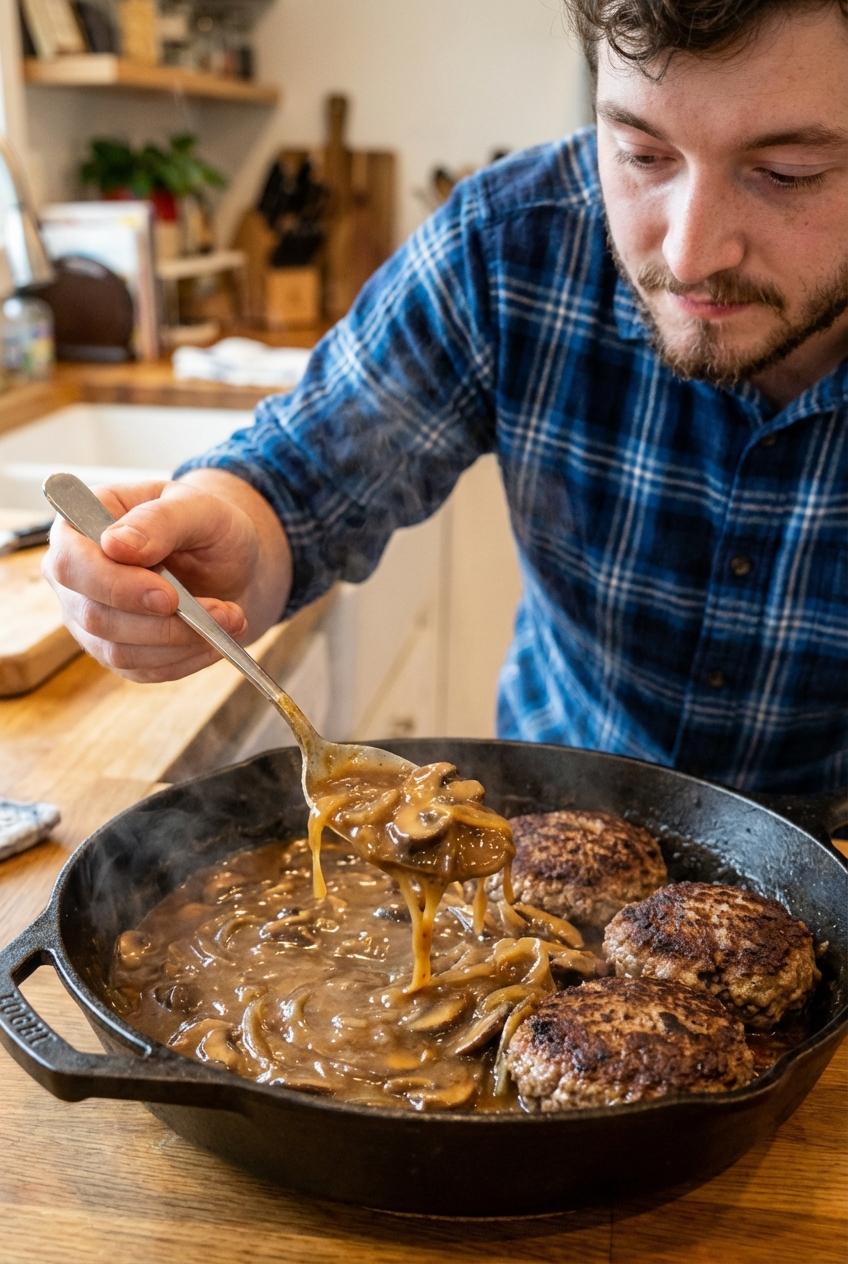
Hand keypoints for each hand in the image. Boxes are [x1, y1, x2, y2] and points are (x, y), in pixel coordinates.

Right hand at [42, 471, 291, 682]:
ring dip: (182, 642)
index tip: (167, 597)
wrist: (229, 562)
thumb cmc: (208, 526)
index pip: (71, 564)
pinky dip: (186, 659)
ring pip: (119, 650)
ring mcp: (91, 618)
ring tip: (231, 619)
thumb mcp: (199, 508)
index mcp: (80, 525)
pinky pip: (142, 670)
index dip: (115, 586)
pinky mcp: (116, 650)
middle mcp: (76, 576)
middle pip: (94, 616)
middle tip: (221, 611)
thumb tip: (115, 545)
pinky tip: (216, 639)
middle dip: (162, 622)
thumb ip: (159, 520)